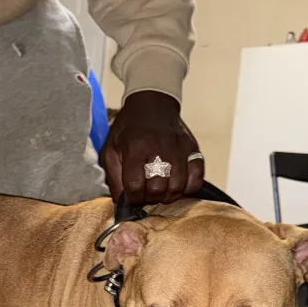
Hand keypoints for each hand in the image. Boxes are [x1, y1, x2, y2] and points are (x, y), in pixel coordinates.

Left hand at [100, 91, 203, 205]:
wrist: (151, 104)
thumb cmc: (128, 130)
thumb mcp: (111, 150)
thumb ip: (114, 177)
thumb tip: (121, 202)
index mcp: (135, 148)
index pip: (135, 186)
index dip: (133, 199)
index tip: (132, 198)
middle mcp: (159, 148)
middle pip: (158, 189)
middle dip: (150, 198)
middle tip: (147, 195)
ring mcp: (179, 148)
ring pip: (178, 186)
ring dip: (168, 196)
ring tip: (161, 191)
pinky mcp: (193, 149)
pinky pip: (197, 178)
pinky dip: (188, 188)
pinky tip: (177, 186)